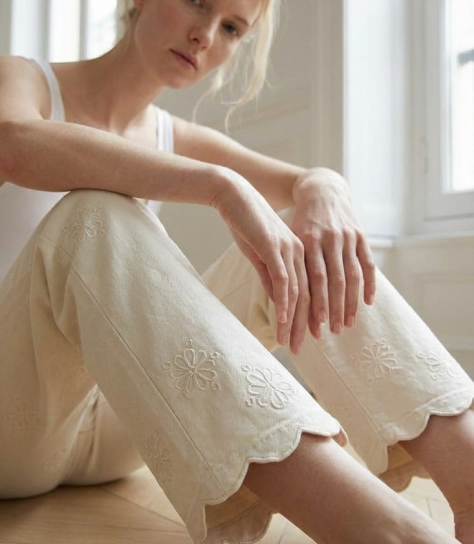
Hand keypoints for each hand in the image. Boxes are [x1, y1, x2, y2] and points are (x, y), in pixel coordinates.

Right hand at [212, 169, 310, 352]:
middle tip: (298, 349)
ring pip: (297, 291)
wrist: (233, 195)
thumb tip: (278, 300)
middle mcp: (300, 252)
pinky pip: (282, 279)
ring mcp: (288, 249)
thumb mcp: (260, 254)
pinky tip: (282, 319)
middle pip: (307, 295)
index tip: (302, 339)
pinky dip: (283, 301)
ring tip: (289, 341)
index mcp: (300, 253)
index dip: (306, 317)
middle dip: (303, 325)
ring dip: (293, 319)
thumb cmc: (245, 222)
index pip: (309, 291)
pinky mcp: (274, 246)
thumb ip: (270, 276)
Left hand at [290, 168, 375, 339]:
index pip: (313, 279)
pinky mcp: (361, 235)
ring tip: (348, 324)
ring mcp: (347, 237)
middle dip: (335, 309)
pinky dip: (369, 284)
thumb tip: (280, 300)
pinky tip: (368, 303)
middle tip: (333, 332)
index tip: (314, 326)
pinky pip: (368, 263)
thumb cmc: (298, 222)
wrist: (321, 191)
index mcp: (308, 240)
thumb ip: (287, 264)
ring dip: (352, 303)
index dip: (315, 303)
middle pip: (334, 281)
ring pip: (352, 275)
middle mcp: (329, 238)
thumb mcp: (288, 237)